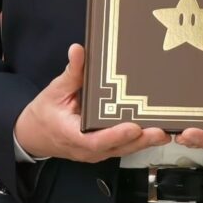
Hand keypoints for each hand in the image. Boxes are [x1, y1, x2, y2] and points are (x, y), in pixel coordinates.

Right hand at [14, 43, 170, 161]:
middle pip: (118, 147)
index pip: (96, 140)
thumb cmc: (45, 113)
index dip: (116, 135)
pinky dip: (141, 141)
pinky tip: (159, 132)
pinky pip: (125, 148)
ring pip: (125, 150)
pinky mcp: (105, 150)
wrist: (34, 136)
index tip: (133, 127)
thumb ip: (71, 73)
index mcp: (72, 135)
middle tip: (162, 131)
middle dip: (141, 140)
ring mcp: (98, 153)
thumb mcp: (54, 91)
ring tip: (168, 131)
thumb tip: (78, 50)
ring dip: (146, 142)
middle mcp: (88, 149)